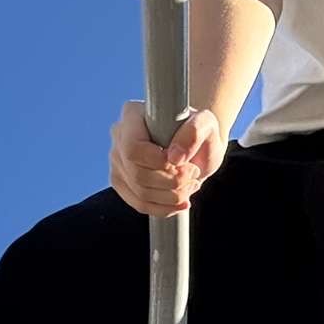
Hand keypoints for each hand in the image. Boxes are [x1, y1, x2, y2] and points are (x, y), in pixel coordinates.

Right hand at [108, 102, 227, 216]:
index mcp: (132, 114)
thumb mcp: (206, 124)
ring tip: (191, 184)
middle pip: (137, 174)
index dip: (158, 162)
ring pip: (140, 192)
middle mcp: (119, 136)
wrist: (195, 146)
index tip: (182, 162)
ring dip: (173, 195)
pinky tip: (182, 201)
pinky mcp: (122, 183)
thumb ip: (194, 132)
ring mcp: (117, 161)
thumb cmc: (199, 131)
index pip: (133, 148)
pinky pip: (140, 204)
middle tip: (193, 173)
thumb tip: (175, 157)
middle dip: (172, 181)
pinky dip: (165, 208)